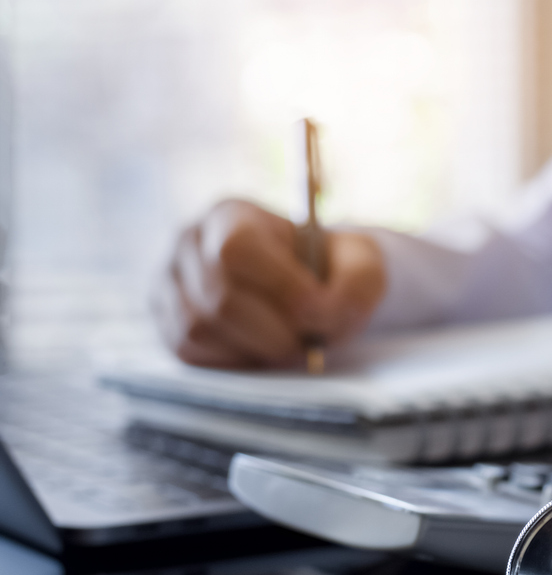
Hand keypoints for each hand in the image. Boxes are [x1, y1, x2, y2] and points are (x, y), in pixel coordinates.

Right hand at [153, 199, 385, 367]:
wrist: (313, 292)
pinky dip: (233, 359)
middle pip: (217, 297)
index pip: (236, 248)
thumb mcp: (362, 268)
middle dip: (274, 330)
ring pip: (198, 328)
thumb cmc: (333, 274)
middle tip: (308, 339)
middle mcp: (190, 243)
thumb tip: (318, 315)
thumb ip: (354, 287)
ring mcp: (169, 283)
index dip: (280, 287)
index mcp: (233, 215)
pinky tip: (261, 349)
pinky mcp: (167, 323)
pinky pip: (188, 351)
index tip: (318, 310)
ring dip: (254, 348)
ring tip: (289, 343)